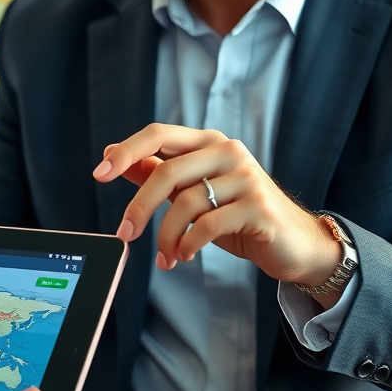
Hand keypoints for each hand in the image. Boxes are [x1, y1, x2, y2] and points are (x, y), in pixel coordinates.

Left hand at [93, 124, 341, 300]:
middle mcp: (228, 151)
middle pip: (167, 172)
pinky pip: (208, 224)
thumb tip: (111, 156)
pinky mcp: (259, 207)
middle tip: (124, 233)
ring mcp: (247, 177)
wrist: (292, 244)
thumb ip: (155, 173)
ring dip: (166, 236)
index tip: (99, 174)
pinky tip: (184, 256)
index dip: (125, 151)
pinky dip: (188, 244)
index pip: (158, 134)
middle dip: (139, 207)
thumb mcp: (192, 192)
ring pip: (186, 202)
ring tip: (166, 256)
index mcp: (207, 143)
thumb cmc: (236, 215)